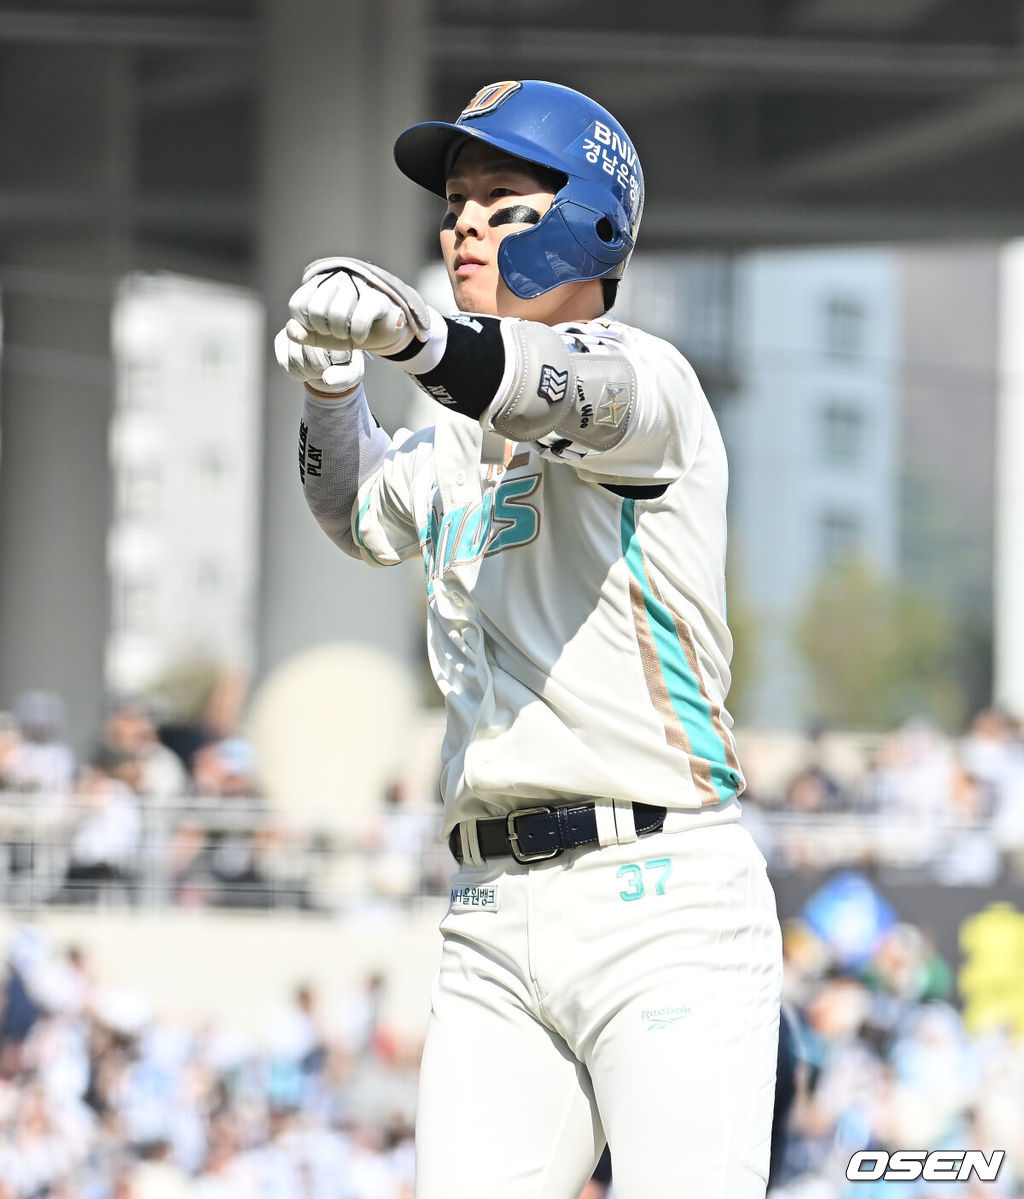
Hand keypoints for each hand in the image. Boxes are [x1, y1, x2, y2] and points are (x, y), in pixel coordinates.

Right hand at [274, 326, 364, 394]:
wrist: (329, 362)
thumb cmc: (344, 364)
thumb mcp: (352, 372)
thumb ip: (345, 376)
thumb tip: (326, 380)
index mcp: (332, 321)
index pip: (331, 343)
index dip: (338, 358)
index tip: (343, 358)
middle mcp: (311, 319)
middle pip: (310, 349)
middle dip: (320, 366)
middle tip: (328, 365)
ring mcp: (293, 328)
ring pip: (296, 358)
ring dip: (309, 372)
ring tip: (318, 368)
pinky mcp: (280, 340)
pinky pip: (285, 364)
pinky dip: (298, 374)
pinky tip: (306, 370)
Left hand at [285, 256, 432, 356]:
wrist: (383, 332)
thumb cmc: (348, 331)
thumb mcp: (322, 337)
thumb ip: (304, 334)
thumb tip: (290, 329)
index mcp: (319, 283)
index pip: (298, 304)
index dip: (305, 324)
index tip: (319, 330)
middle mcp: (337, 277)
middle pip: (316, 309)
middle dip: (324, 330)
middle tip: (335, 333)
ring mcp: (359, 284)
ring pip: (337, 314)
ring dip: (341, 334)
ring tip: (347, 335)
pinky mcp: (378, 298)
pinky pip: (359, 320)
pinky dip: (358, 336)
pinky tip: (361, 337)